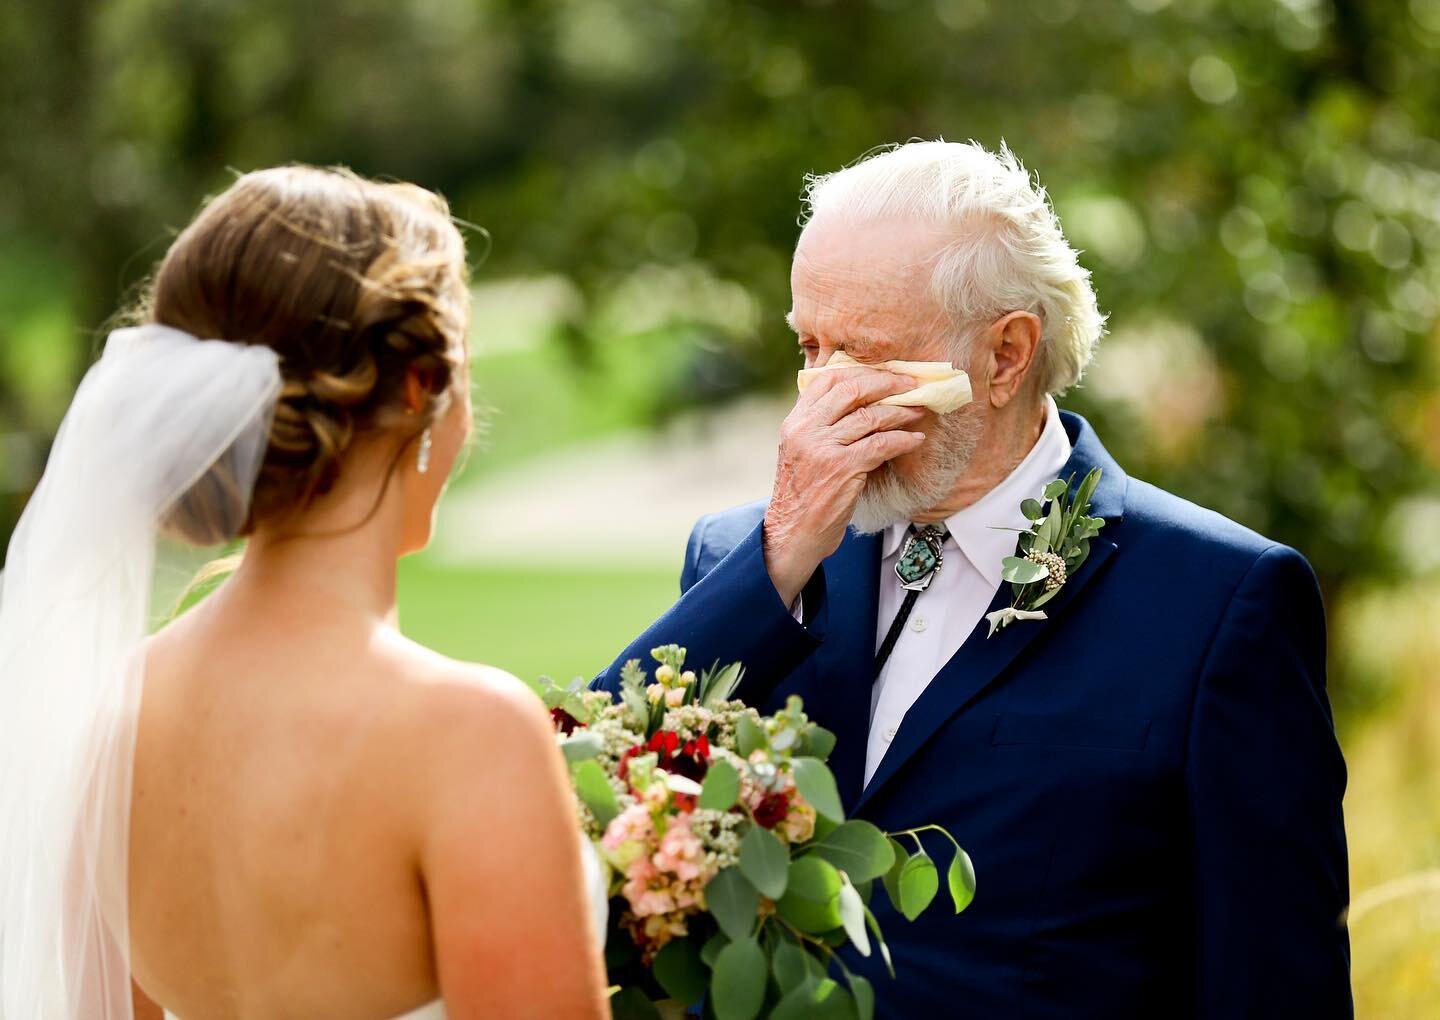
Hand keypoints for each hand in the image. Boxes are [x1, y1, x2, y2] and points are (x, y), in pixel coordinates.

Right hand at [763, 367, 925, 605]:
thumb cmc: (803, 493)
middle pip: (852, 389)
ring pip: (870, 416)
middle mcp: (806, 430)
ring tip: (918, 411)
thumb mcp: (801, 451)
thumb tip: (857, 401)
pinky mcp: (842, 467)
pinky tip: (915, 439)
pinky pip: (881, 444)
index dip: (861, 370)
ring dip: (900, 412)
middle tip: (911, 385)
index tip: (885, 373)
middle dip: (887, 383)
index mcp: (795, 422)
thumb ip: (819, 425)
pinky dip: (903, 439)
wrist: (793, 532)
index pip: (828, 379)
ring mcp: (823, 448)